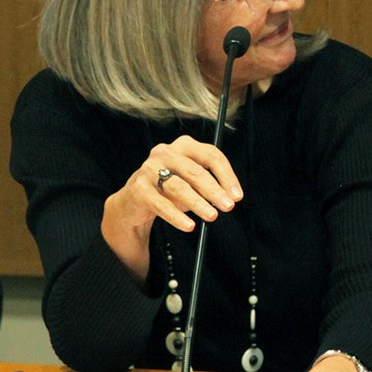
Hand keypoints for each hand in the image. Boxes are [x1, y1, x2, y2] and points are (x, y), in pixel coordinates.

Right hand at [100, 136, 242, 280]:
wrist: (134, 201)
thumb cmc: (168, 189)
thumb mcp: (191, 184)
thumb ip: (208, 187)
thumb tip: (227, 198)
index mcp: (184, 146)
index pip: (210, 155)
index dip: (227, 175)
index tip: (237, 195)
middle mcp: (165, 153)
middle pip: (195, 171)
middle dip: (215, 191)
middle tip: (228, 206)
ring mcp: (149, 169)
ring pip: (178, 187)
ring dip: (198, 203)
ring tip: (212, 216)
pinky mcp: (138, 188)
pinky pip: (160, 204)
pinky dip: (176, 216)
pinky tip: (189, 225)